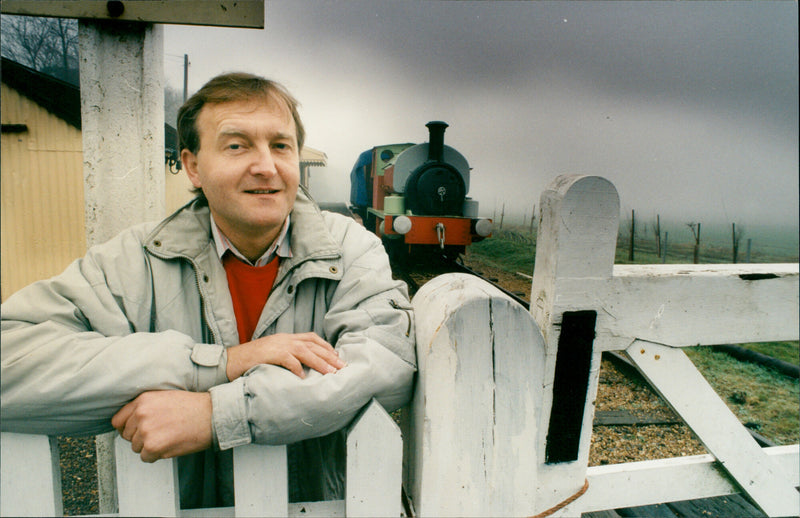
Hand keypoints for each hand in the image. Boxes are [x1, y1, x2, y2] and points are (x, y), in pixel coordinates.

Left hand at [111, 390, 211, 462]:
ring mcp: (146, 431)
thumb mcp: (165, 397)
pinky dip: (156, 456)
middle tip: (158, 434)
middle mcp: (141, 414)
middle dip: (139, 438)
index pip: (118, 420)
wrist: (212, 415)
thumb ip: (146, 407)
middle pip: (127, 436)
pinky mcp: (153, 446)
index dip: (126, 428)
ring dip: (149, 447)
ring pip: (136, 448)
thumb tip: (133, 422)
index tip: (134, 430)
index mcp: (143, 401)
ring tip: (167, 437)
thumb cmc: (194, 407)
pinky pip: (146, 457)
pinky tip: (170, 445)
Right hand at [225, 332, 345, 380]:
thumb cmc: (252, 362)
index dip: (326, 346)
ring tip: (330, 373)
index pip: (312, 338)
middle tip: (342, 367)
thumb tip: (304, 369)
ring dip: (319, 362)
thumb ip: (288, 357)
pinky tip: (303, 377)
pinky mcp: (270, 353)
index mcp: (286, 338)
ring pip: (305, 351)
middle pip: (313, 345)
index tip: (337, 356)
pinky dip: (297, 368)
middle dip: (329, 356)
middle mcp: (284, 339)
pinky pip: (288, 360)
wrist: (230, 361)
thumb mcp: (273, 355)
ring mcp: (277, 345)